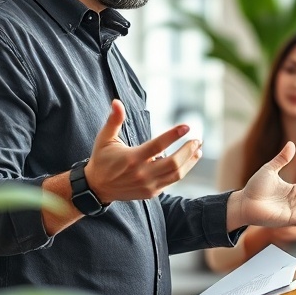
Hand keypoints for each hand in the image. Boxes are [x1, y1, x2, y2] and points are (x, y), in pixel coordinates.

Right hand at [84, 100, 202, 203]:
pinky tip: (188, 161)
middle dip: (188, 150)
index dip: (173, 135)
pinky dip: (182, 170)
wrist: (97, 188)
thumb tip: (116, 101)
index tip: (186, 126)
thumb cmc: (102, 160)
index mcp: (132, 158)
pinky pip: (171, 181)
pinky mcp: (151, 192)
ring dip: (190, 161)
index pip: (157, 145)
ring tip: (198, 150)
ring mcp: (148, 185)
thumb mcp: (105, 138)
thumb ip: (114, 120)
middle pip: (173, 163)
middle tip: (197, 140)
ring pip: (176, 174)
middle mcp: (142, 173)